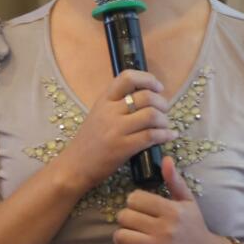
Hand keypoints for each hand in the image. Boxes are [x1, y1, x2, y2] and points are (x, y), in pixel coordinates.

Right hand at [54, 69, 176, 193]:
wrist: (75, 166)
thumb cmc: (89, 141)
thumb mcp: (99, 114)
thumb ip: (117, 104)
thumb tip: (147, 97)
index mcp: (104, 100)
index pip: (128, 78)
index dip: (148, 79)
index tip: (158, 88)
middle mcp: (110, 111)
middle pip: (146, 97)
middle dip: (162, 103)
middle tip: (165, 111)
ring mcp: (116, 129)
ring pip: (151, 115)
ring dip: (164, 120)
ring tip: (165, 126)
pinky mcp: (123, 147)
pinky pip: (151, 136)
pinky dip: (165, 135)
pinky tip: (169, 136)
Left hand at [112, 157, 232, 243]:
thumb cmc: (194, 226)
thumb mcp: (188, 201)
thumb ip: (175, 181)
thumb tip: (165, 158)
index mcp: (172, 210)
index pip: (135, 198)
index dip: (133, 201)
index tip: (139, 207)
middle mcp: (164, 228)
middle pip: (125, 216)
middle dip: (125, 218)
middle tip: (132, 222)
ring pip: (121, 236)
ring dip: (121, 235)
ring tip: (129, 235)